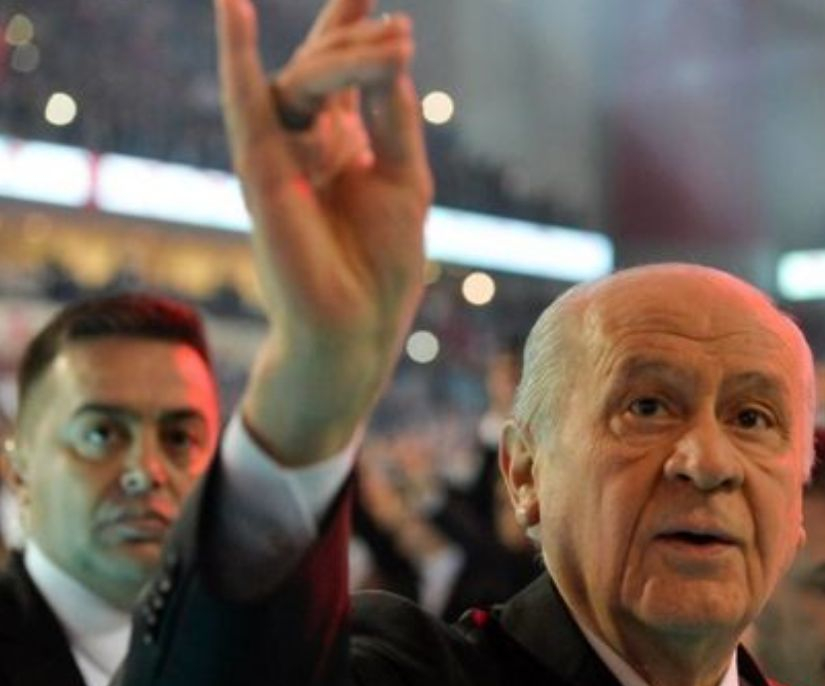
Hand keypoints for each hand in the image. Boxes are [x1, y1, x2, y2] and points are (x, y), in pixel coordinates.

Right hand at [216, 0, 432, 463]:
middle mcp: (304, 140)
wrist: (356, 329)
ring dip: (345, 54)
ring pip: (302, 81)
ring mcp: (279, 153)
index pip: (340, 71)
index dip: (349, 25)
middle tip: (403, 25)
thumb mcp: (407, 180)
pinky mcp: (260, 172)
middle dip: (354, 35)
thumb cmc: (383, 265)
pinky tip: (232, 7)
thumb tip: (393, 58)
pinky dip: (236, 56)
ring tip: (396, 35)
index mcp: (339, 143)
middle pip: (322, 66)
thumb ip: (393, 119)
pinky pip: (246, 105)